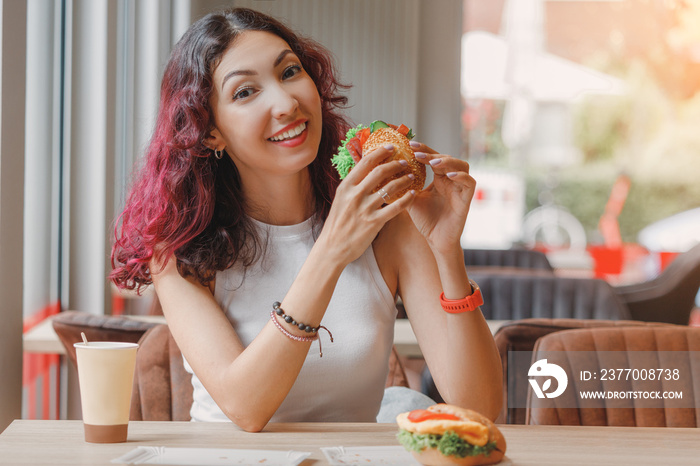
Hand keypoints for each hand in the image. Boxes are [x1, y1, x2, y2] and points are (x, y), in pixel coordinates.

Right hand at [318, 144, 415, 265]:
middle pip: (379, 172)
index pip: (365, 163)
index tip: (391, 147)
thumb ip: (353, 186)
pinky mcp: (374, 222)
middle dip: (395, 164)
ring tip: (411, 176)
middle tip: (405, 162)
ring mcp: (365, 209)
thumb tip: (365, 171)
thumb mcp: (340, 200)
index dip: (380, 152)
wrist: (332, 248)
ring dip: (404, 179)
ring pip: (390, 187)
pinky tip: (413, 194)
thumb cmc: (337, 224)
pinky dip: (406, 199)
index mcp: (346, 187)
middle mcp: (355, 195)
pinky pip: (395, 207)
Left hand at [406, 141, 475, 253]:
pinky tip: (448, 176)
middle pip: (448, 158)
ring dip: (448, 162)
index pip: (433, 158)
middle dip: (433, 153)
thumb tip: (386, 173)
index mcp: (439, 178)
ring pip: (462, 166)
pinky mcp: (467, 199)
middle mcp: (451, 181)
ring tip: (433, 162)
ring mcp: (460, 189)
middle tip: (418, 153)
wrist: (436, 240)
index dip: (424, 150)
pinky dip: (461, 177)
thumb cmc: (425, 220)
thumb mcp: (411, 200)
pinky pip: (470, 183)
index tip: (410, 145)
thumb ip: (404, 186)